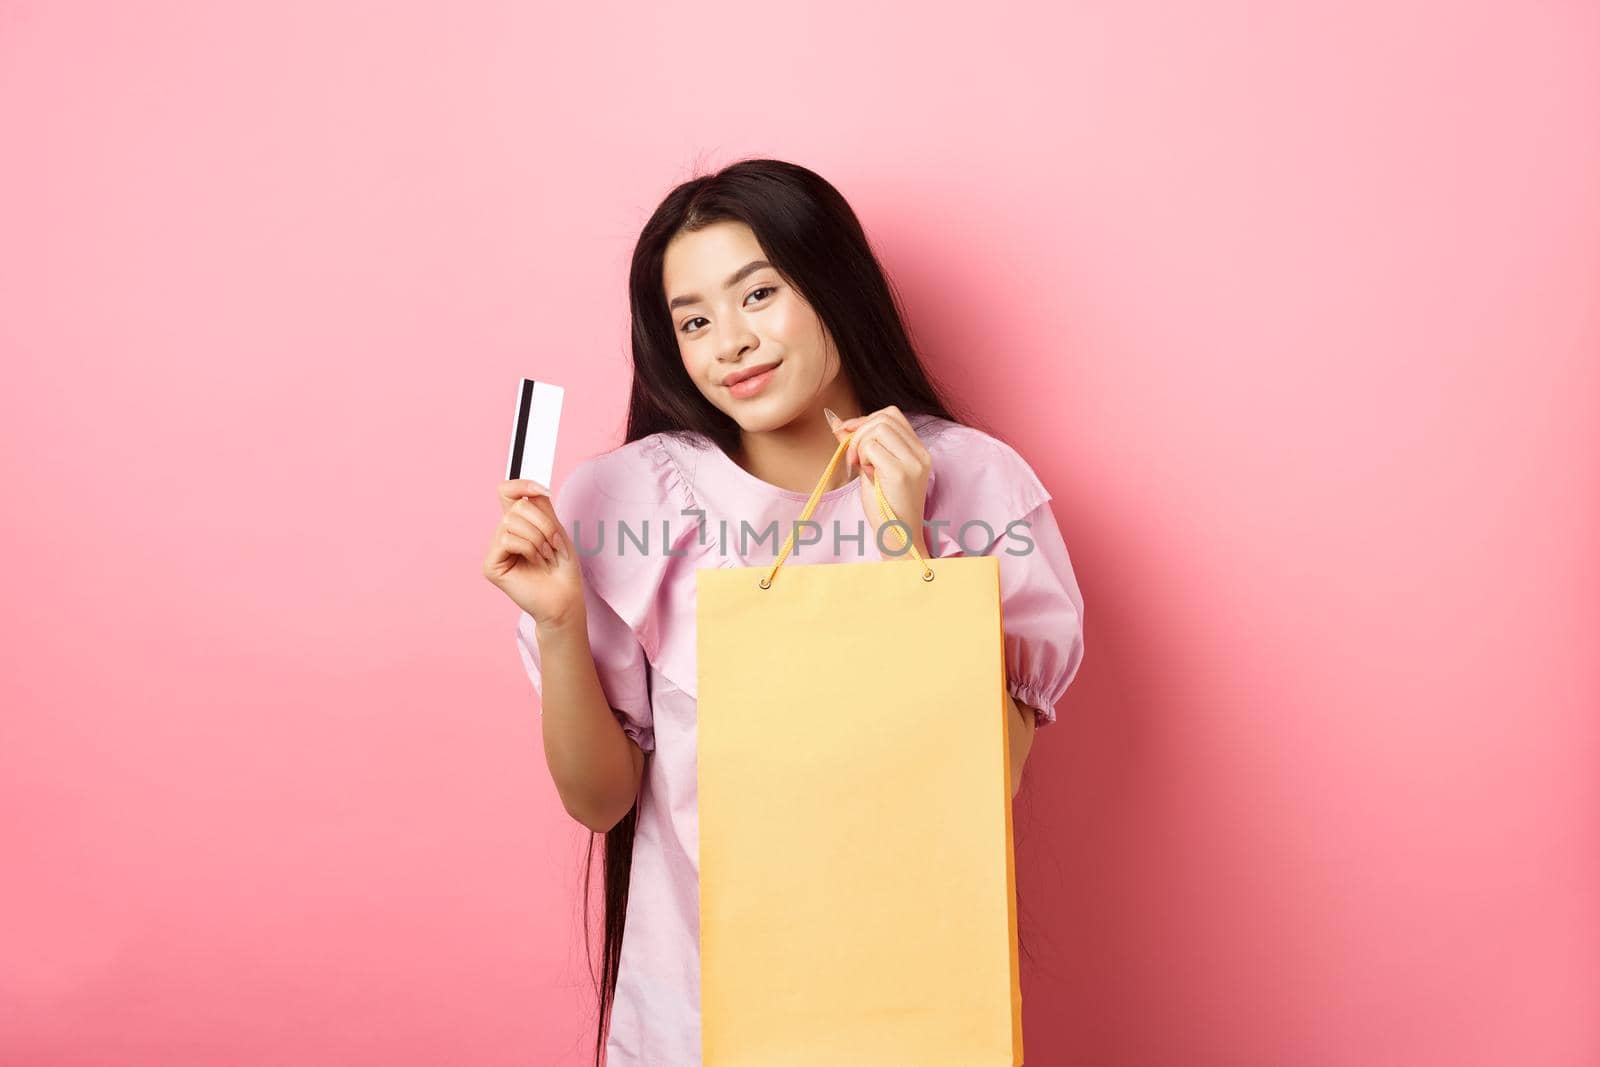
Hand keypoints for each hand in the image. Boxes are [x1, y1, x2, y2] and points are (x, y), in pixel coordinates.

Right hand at [482, 479, 585, 628]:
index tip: (544, 491)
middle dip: (543, 524)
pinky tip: (533, 564)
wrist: (565, 598)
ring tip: (545, 557)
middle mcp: (503, 533)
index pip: (507, 491)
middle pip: (517, 506)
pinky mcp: (491, 565)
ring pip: (511, 522)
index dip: (522, 484)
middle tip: (554, 545)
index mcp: (518, 523)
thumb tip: (530, 488)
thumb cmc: (563, 568)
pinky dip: (528, 549)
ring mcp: (495, 549)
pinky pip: (506, 539)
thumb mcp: (556, 528)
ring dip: (538, 539)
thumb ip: (540, 506)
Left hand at [824, 406, 931, 557]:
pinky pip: (871, 447)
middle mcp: (920, 453)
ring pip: (878, 428)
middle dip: (860, 432)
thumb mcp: (871, 471)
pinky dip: (861, 457)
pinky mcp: (900, 473)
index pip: (892, 415)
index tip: (850, 439)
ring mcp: (913, 462)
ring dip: (860, 444)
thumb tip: (838, 424)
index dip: (866, 420)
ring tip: (860, 467)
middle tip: (853, 458)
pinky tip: (864, 474)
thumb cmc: (886, 509)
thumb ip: (859, 446)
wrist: (898, 538)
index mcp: (918, 451)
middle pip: (884, 417)